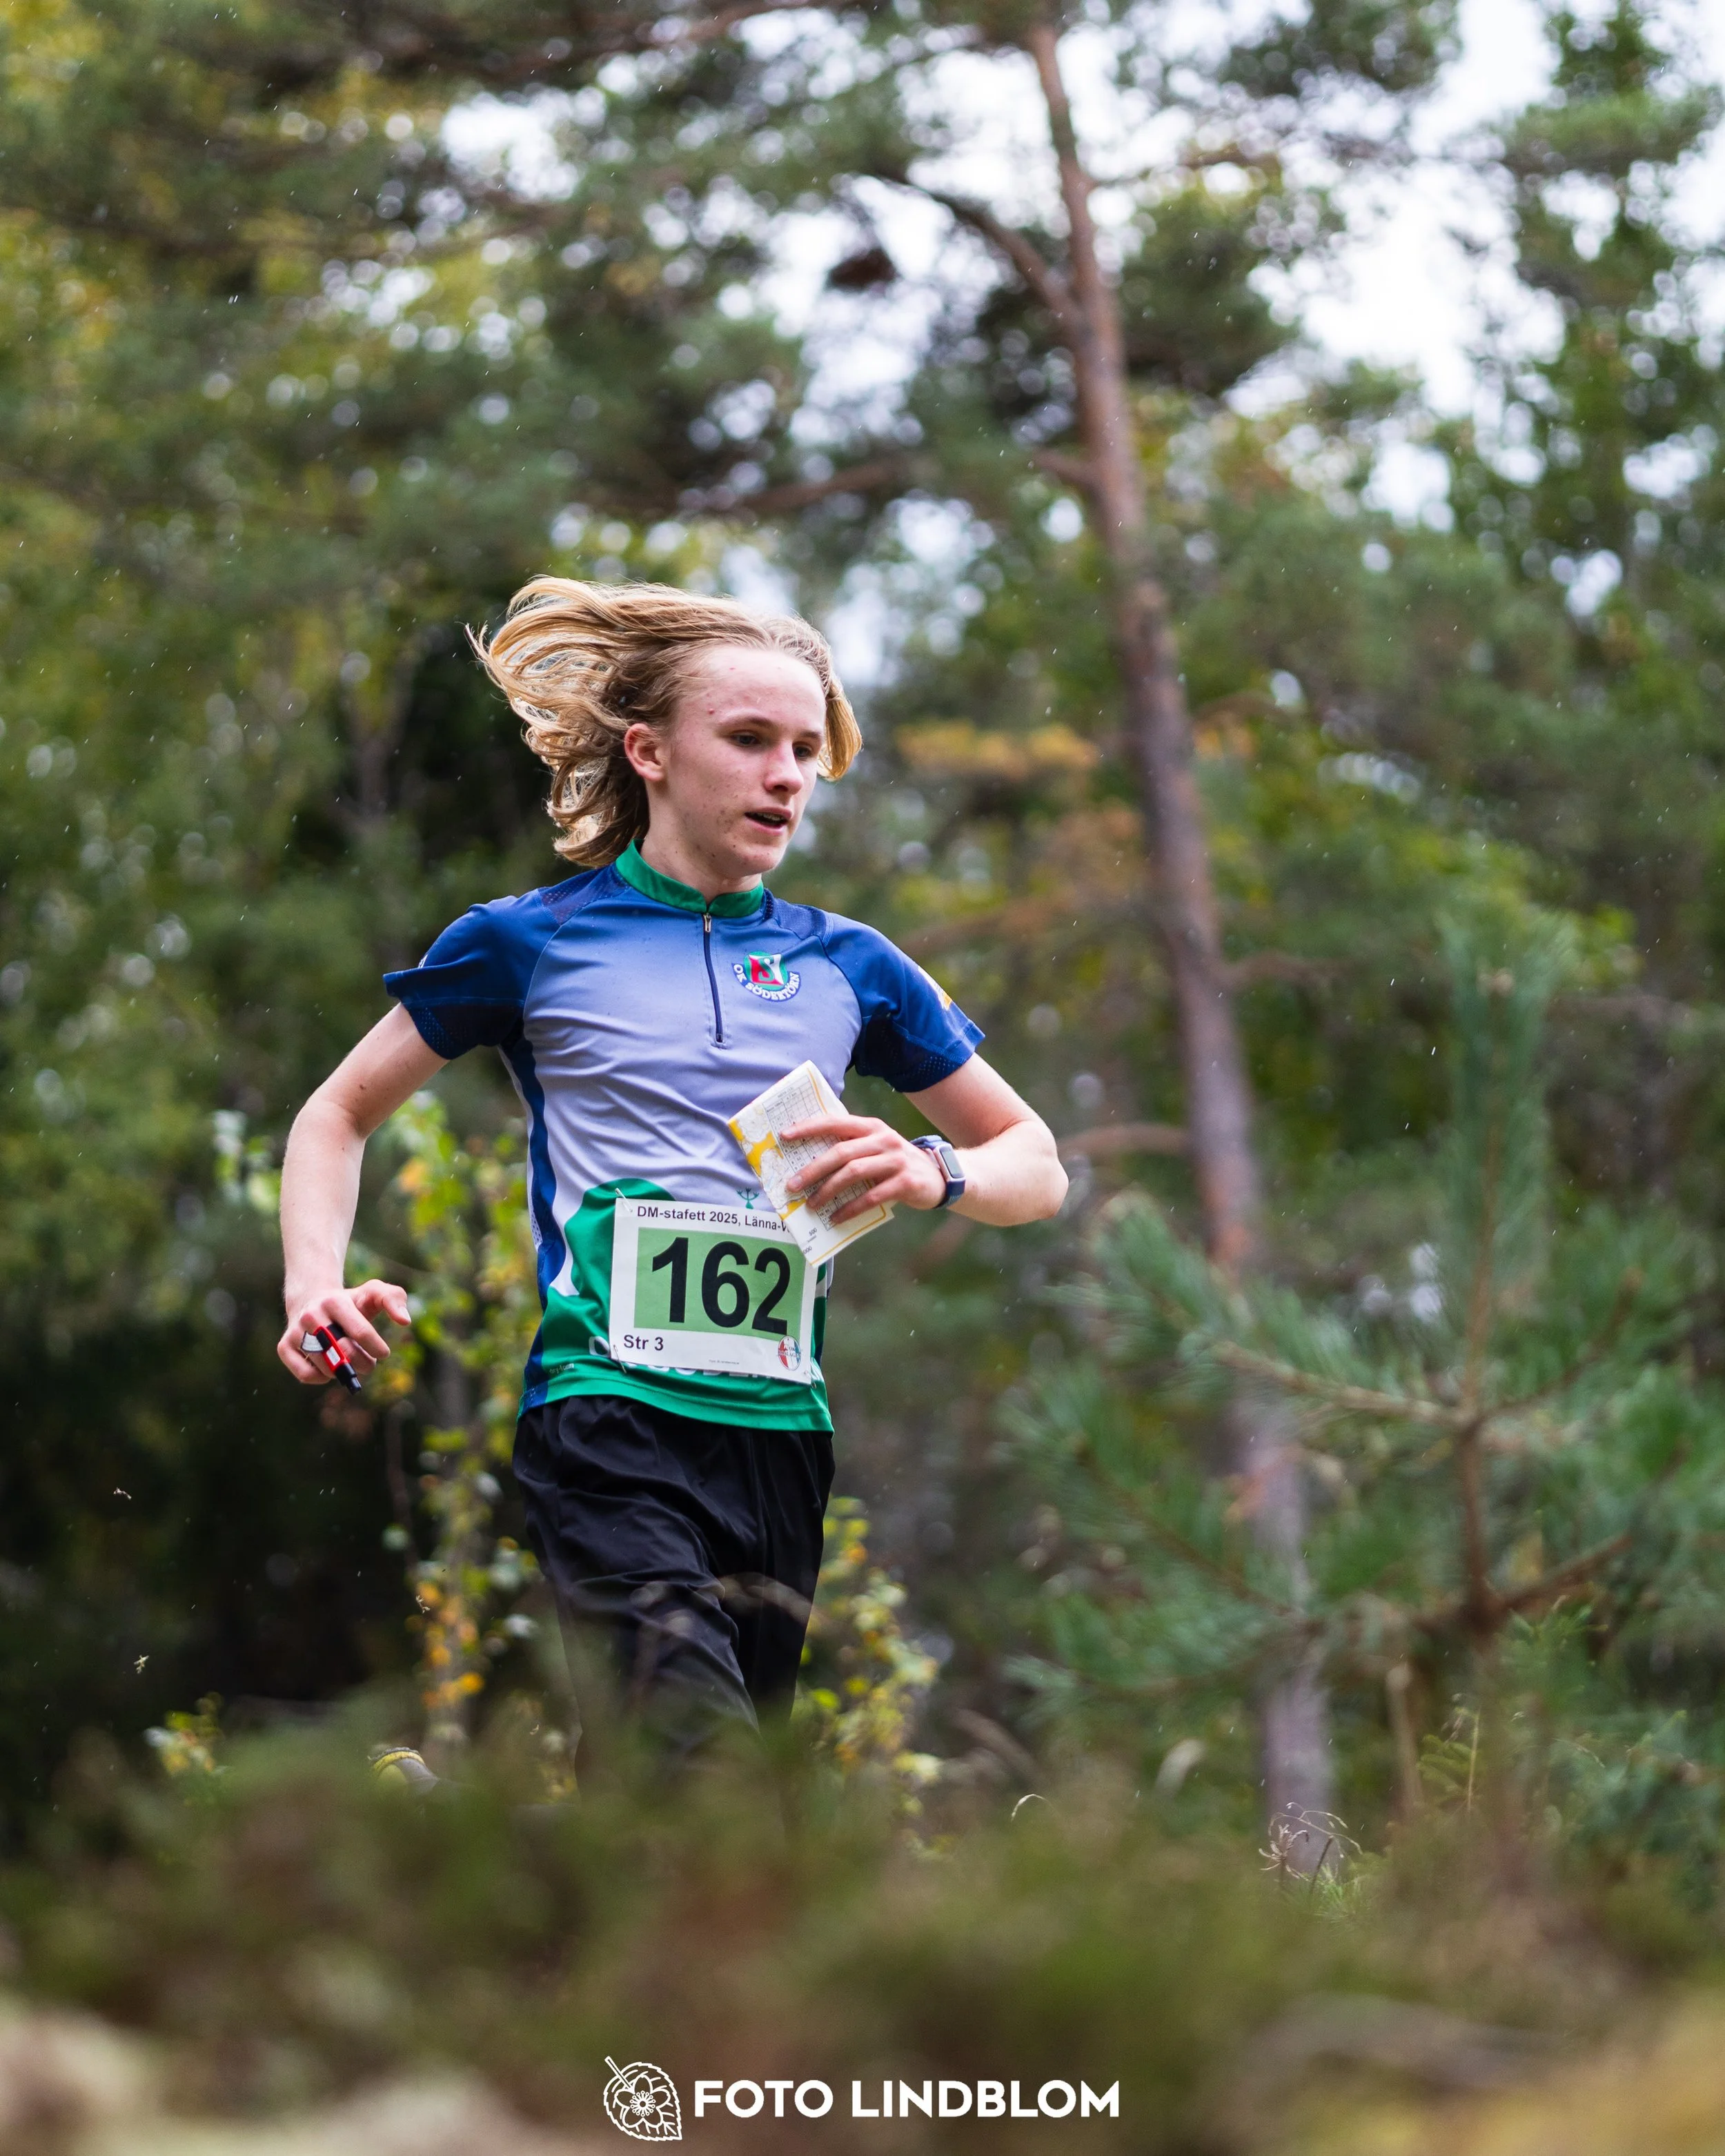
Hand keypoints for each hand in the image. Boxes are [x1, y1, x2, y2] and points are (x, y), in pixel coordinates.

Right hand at [278, 1278, 410, 1385]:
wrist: (314, 1301)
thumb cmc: (351, 1302)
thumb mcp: (374, 1293)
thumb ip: (395, 1299)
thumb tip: (405, 1321)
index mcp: (335, 1301)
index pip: (360, 1332)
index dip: (376, 1348)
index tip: (383, 1353)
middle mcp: (311, 1315)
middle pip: (343, 1353)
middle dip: (364, 1364)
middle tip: (370, 1365)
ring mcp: (295, 1331)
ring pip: (325, 1367)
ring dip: (344, 1372)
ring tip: (350, 1363)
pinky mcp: (283, 1347)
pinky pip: (306, 1375)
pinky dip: (321, 1378)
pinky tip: (329, 1368)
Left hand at [781, 1114, 950, 1222]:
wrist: (938, 1176)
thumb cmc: (895, 1162)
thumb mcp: (876, 1147)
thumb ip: (851, 1148)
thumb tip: (808, 1162)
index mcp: (871, 1127)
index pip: (835, 1122)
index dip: (809, 1128)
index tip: (785, 1136)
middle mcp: (883, 1139)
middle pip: (841, 1152)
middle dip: (813, 1169)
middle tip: (792, 1185)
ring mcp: (895, 1160)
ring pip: (853, 1173)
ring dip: (828, 1190)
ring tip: (811, 1204)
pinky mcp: (905, 1183)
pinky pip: (871, 1197)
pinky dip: (850, 1208)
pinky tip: (836, 1217)